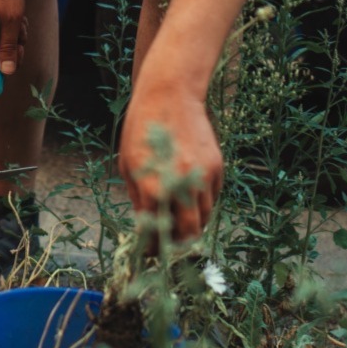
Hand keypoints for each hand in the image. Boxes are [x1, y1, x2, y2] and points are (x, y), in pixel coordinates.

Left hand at [119, 85, 223, 241]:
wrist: (170, 96)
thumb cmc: (141, 130)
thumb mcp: (129, 167)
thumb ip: (140, 200)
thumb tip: (145, 226)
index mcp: (155, 189)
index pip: (157, 232)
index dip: (153, 246)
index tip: (151, 251)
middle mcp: (183, 186)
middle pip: (188, 233)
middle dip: (179, 243)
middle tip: (169, 243)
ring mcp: (203, 177)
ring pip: (205, 217)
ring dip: (192, 224)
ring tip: (179, 221)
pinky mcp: (217, 168)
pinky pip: (214, 197)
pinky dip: (203, 204)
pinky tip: (190, 198)